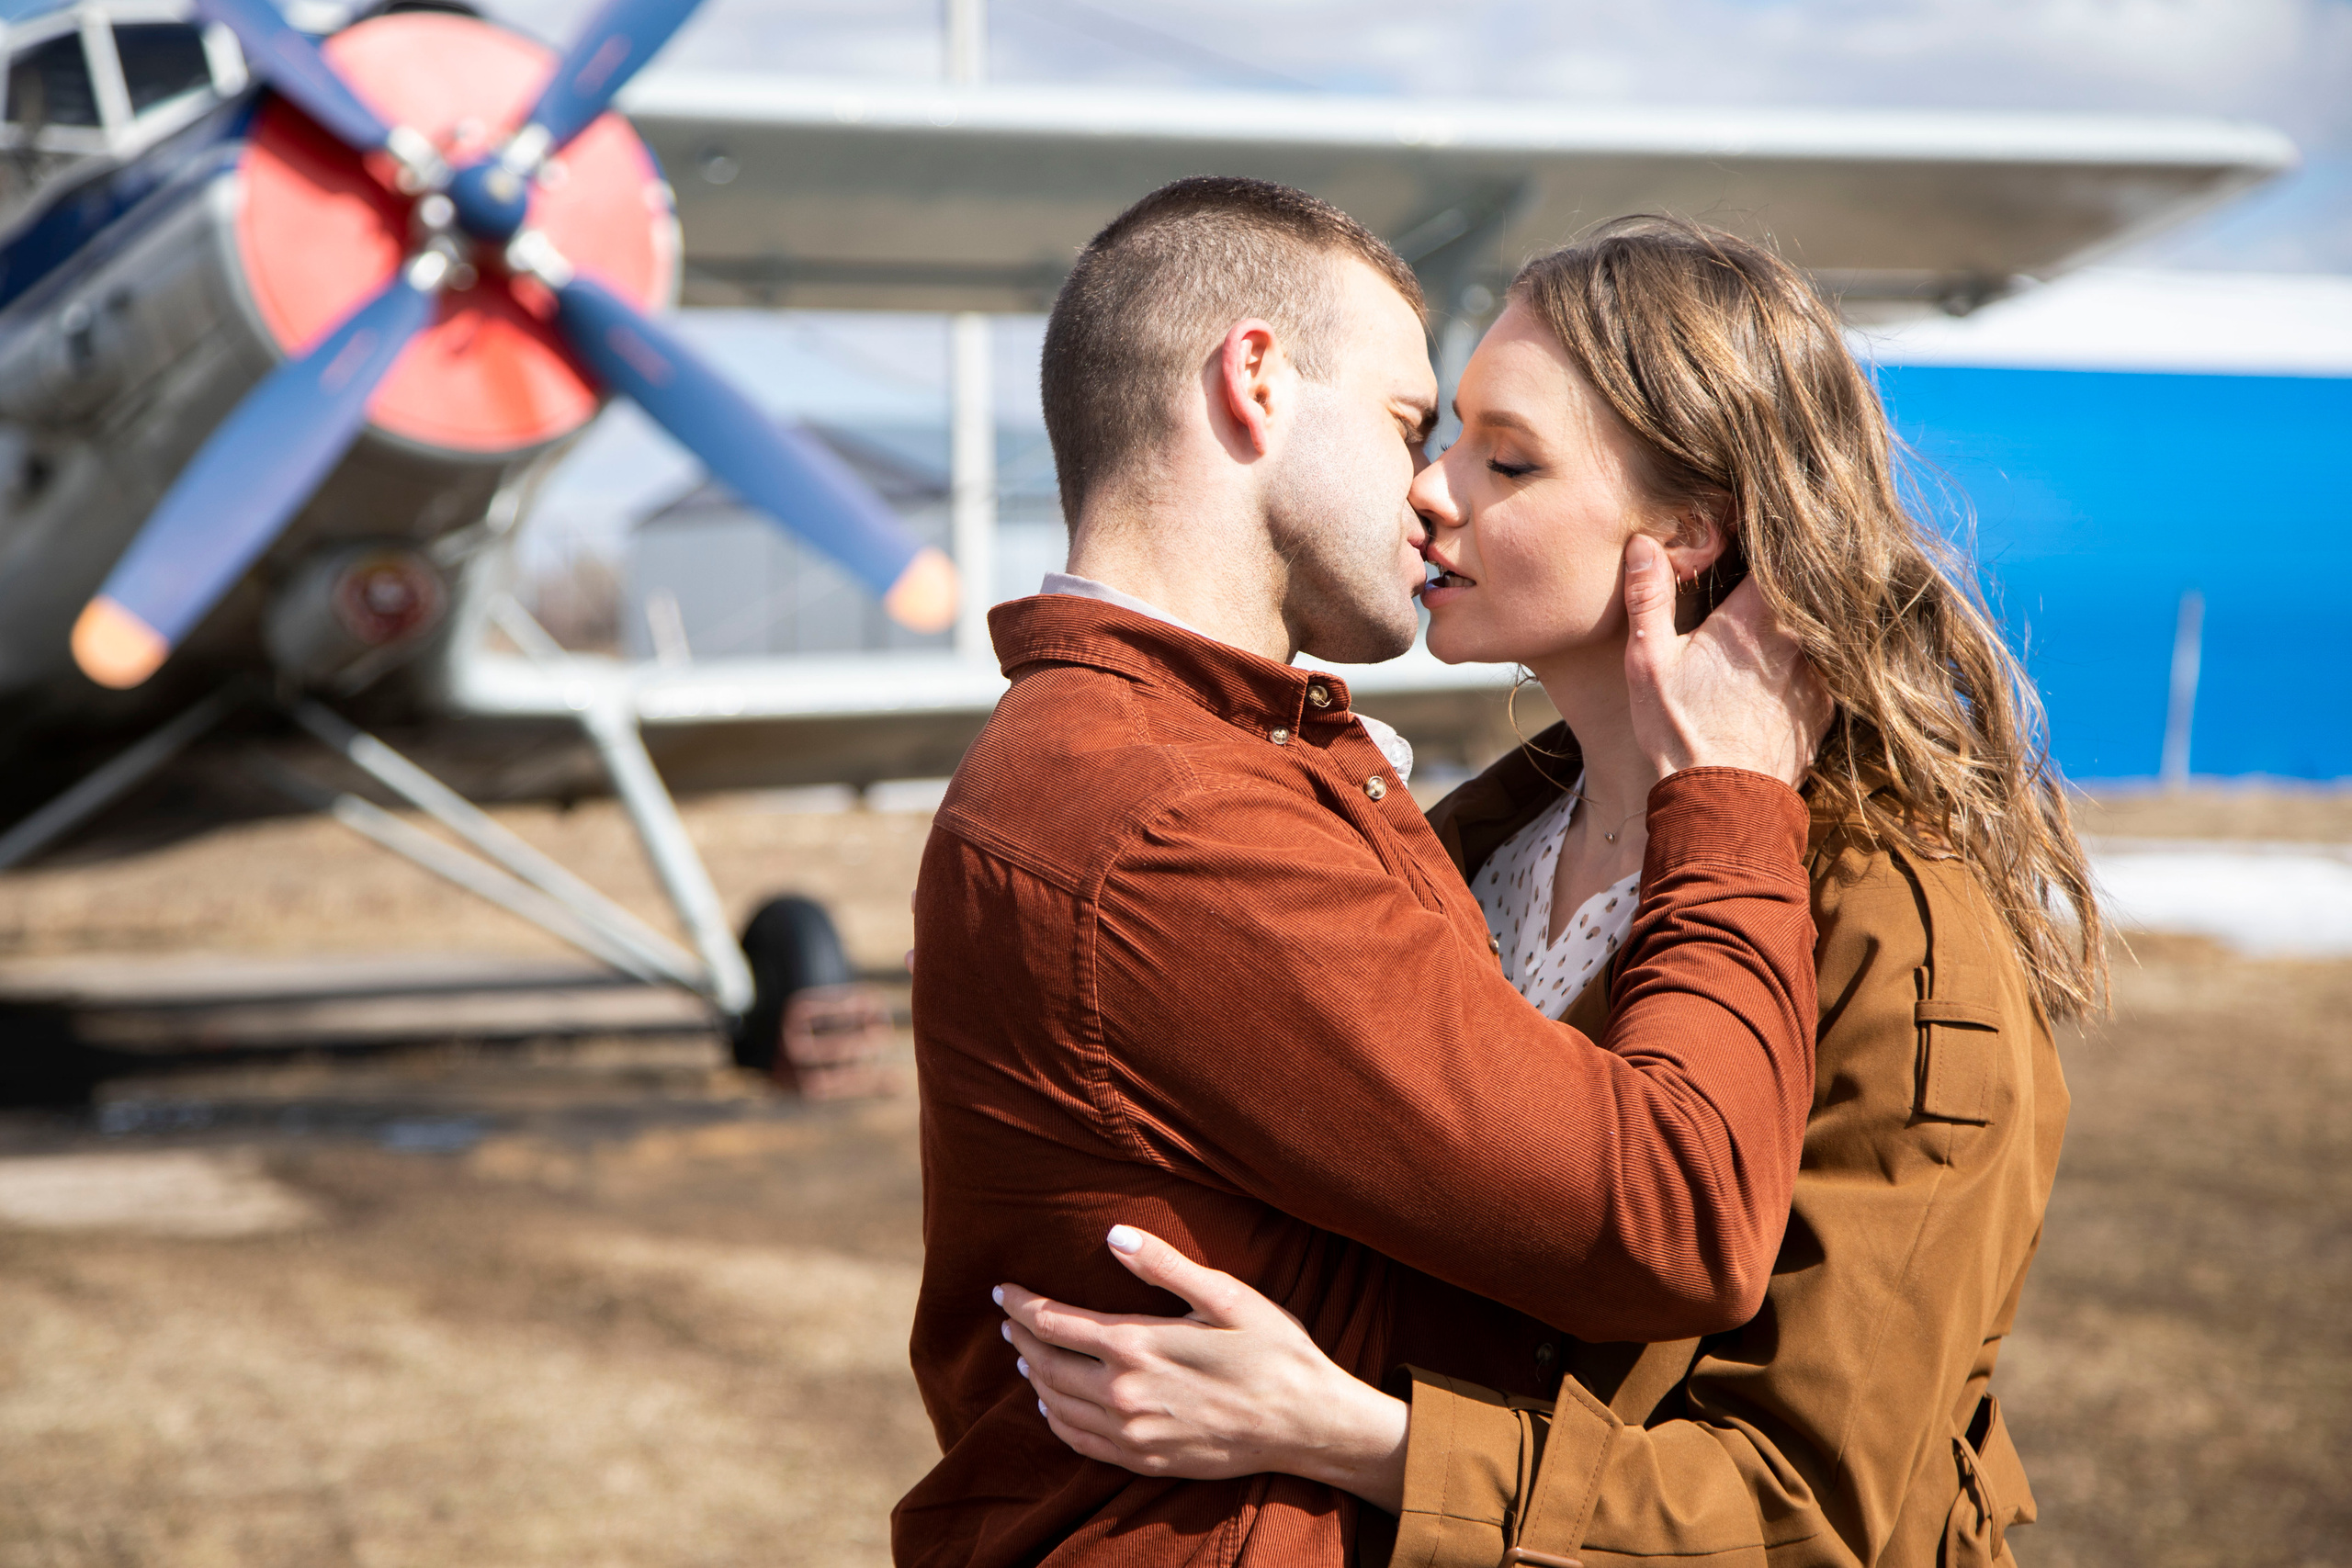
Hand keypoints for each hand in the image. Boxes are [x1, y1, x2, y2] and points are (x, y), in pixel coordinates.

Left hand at [997, 1225, 1409, 1511]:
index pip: (1055, 1323)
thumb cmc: (1273, 1351)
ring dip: (1035, 1378)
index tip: (1001, 1291)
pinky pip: (1080, 1443)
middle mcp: (1124, 1393)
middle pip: (1047, 1365)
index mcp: (1138, 1345)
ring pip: (1057, 1406)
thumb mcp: (1226, 1295)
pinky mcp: (1144, 1460)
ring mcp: (1132, 1433)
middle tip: (1008, 1321)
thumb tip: (1114, 1235)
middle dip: (1021, 1339)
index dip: (1022, 1305)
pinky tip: (1054, 1408)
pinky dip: (1056, 1421)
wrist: (1306, 1423)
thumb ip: (1165, 1266)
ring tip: (1026, 1356)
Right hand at [1622, 534, 1829, 786]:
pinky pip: (1822, 670)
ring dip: (1794, 628)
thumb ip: (1649, 598)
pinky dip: (1804, 666)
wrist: (1723, 805)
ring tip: (1764, 635)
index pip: (1773, 554)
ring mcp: (1818, 675)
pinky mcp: (1825, 708)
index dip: (1761, 540)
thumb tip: (1644, 543)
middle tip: (1754, 580)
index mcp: (1754, 617)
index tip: (1746, 536)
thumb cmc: (1680, 732)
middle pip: (1799, 591)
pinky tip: (1777, 678)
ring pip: (1814, 631)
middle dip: (1780, 582)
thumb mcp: (1648, 663)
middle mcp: (1798, 640)